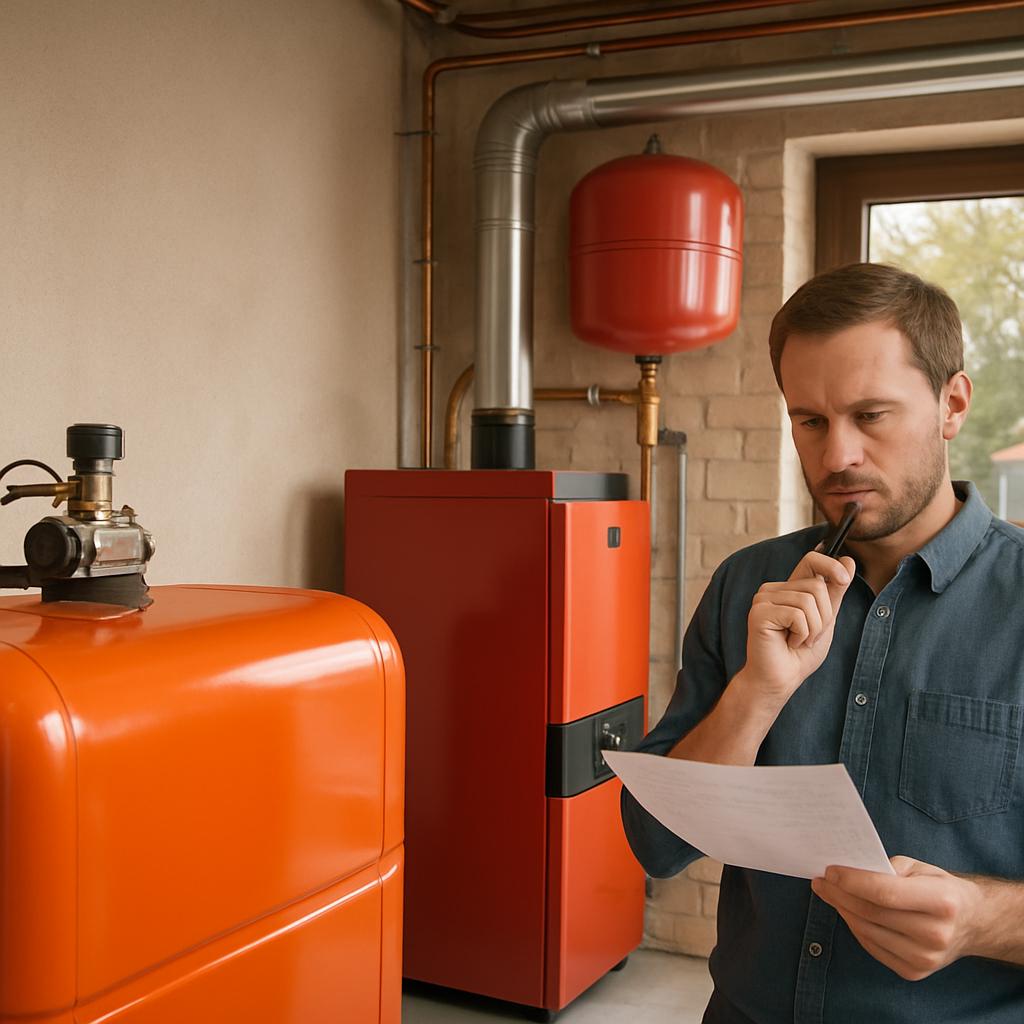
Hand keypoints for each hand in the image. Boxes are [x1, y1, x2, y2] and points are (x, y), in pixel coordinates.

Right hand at [734, 551, 854, 712]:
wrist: (781, 680)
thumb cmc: (800, 654)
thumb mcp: (826, 619)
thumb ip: (834, 591)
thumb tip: (848, 560)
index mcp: (789, 588)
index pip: (811, 560)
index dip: (831, 564)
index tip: (845, 578)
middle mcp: (774, 589)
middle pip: (816, 585)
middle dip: (824, 616)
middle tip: (808, 635)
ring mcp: (763, 599)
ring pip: (808, 601)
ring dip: (814, 629)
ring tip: (798, 641)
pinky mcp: (759, 612)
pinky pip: (797, 615)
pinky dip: (802, 634)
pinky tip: (789, 643)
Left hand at [811, 856, 983, 980]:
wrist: (971, 924)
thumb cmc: (940, 888)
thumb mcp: (921, 868)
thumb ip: (887, 868)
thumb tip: (848, 871)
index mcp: (941, 902)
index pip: (884, 892)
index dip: (851, 881)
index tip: (829, 871)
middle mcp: (935, 934)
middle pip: (871, 912)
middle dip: (839, 894)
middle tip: (821, 881)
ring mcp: (925, 958)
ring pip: (867, 930)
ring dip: (842, 910)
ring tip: (829, 893)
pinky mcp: (914, 972)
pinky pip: (872, 946)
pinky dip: (855, 927)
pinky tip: (846, 911)